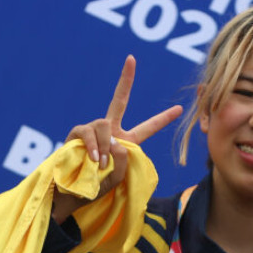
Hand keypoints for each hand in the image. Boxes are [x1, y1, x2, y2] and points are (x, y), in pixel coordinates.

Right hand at [53, 55, 183, 222]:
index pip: (147, 128)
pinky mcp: (77, 133)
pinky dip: (93, 146)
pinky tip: (93, 159)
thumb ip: (123, 160)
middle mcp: (110, 131)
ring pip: (104, 125)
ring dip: (104, 146)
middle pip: (119, 100)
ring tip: (100, 164)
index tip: (180, 109)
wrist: (72, 193)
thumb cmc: (96, 186)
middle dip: (125, 80)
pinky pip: (89, 131)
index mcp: (126, 142)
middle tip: (131, 59)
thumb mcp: (118, 178)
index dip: (163, 119)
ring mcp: (93, 130)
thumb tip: (114, 140)